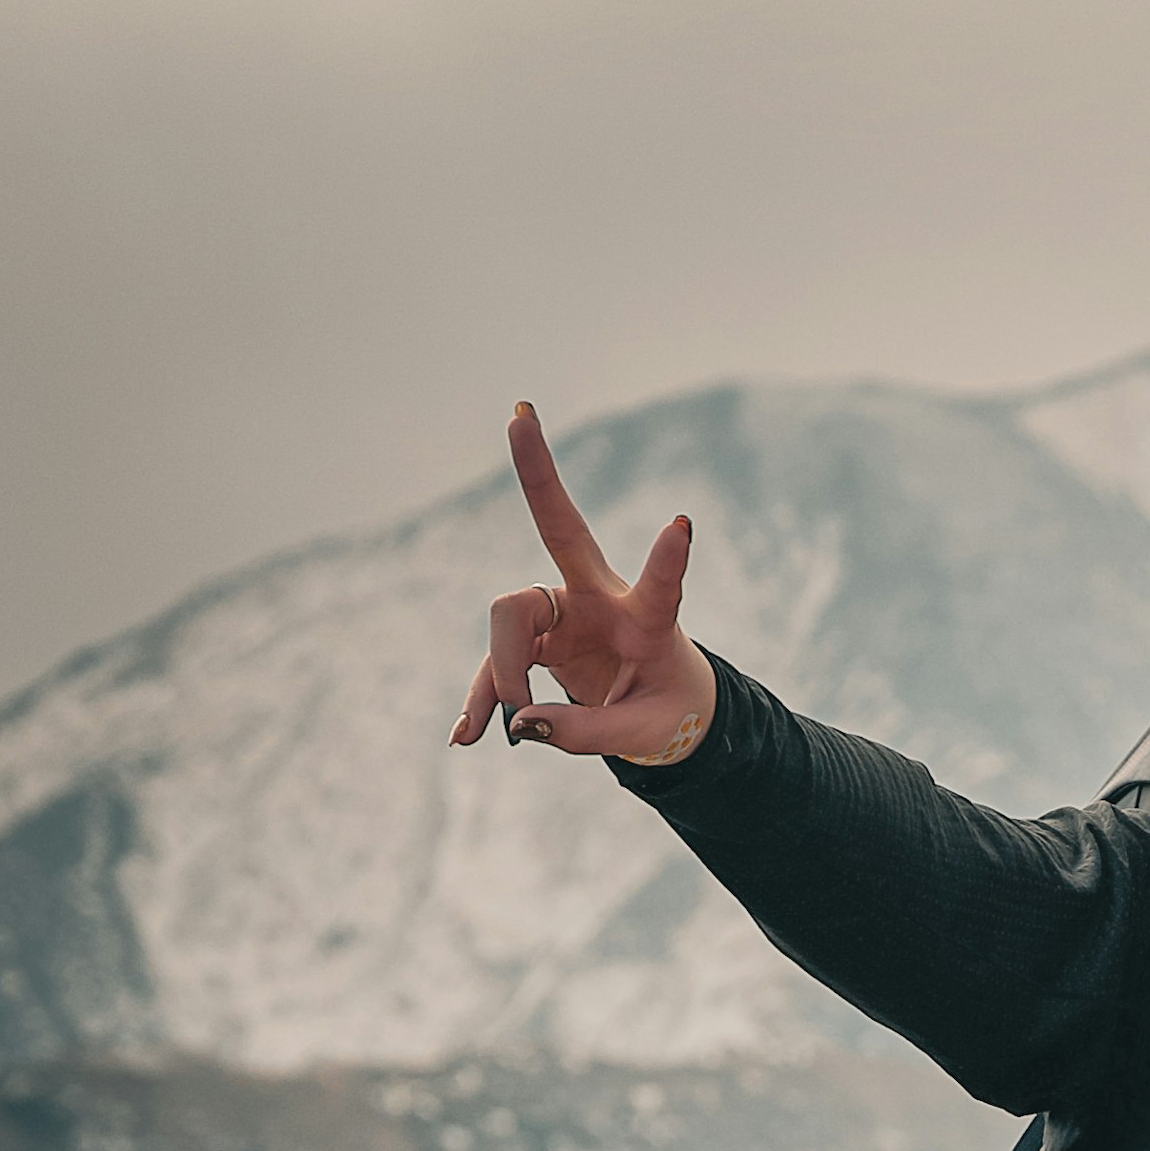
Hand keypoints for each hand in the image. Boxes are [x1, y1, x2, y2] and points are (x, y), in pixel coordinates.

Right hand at [447, 402, 718, 758]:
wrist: (658, 710)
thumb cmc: (667, 710)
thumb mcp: (645, 733)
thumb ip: (589, 732)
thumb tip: (521, 722)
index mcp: (647, 618)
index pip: (660, 586)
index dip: (668, 560)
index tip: (682, 524)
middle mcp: (598, 598)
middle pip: (560, 532)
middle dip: (538, 475)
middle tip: (519, 414)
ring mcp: (560, 613)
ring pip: (510, 621)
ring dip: (504, 673)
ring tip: (506, 730)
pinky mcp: (533, 639)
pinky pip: (497, 666)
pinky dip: (484, 703)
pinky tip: (466, 736)